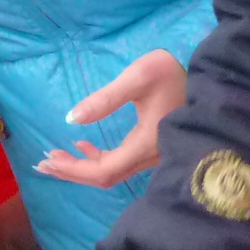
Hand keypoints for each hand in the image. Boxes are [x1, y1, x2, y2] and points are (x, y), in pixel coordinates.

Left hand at [34, 51, 187, 187]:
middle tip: (43, 162)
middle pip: (105, 177)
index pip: (104, 170)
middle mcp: (150, 156)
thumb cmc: (172, 72)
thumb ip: (105, 99)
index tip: (49, 159)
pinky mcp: (152, 147)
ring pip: (112, 172)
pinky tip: (81, 146)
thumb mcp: (138, 78)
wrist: (206, 74)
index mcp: (146, 144)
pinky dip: (97, 159)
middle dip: (72, 172)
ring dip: (82, 166)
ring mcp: (153, 154)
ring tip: (55, 156)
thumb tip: (72, 119)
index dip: (74, 169)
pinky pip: (121, 162)